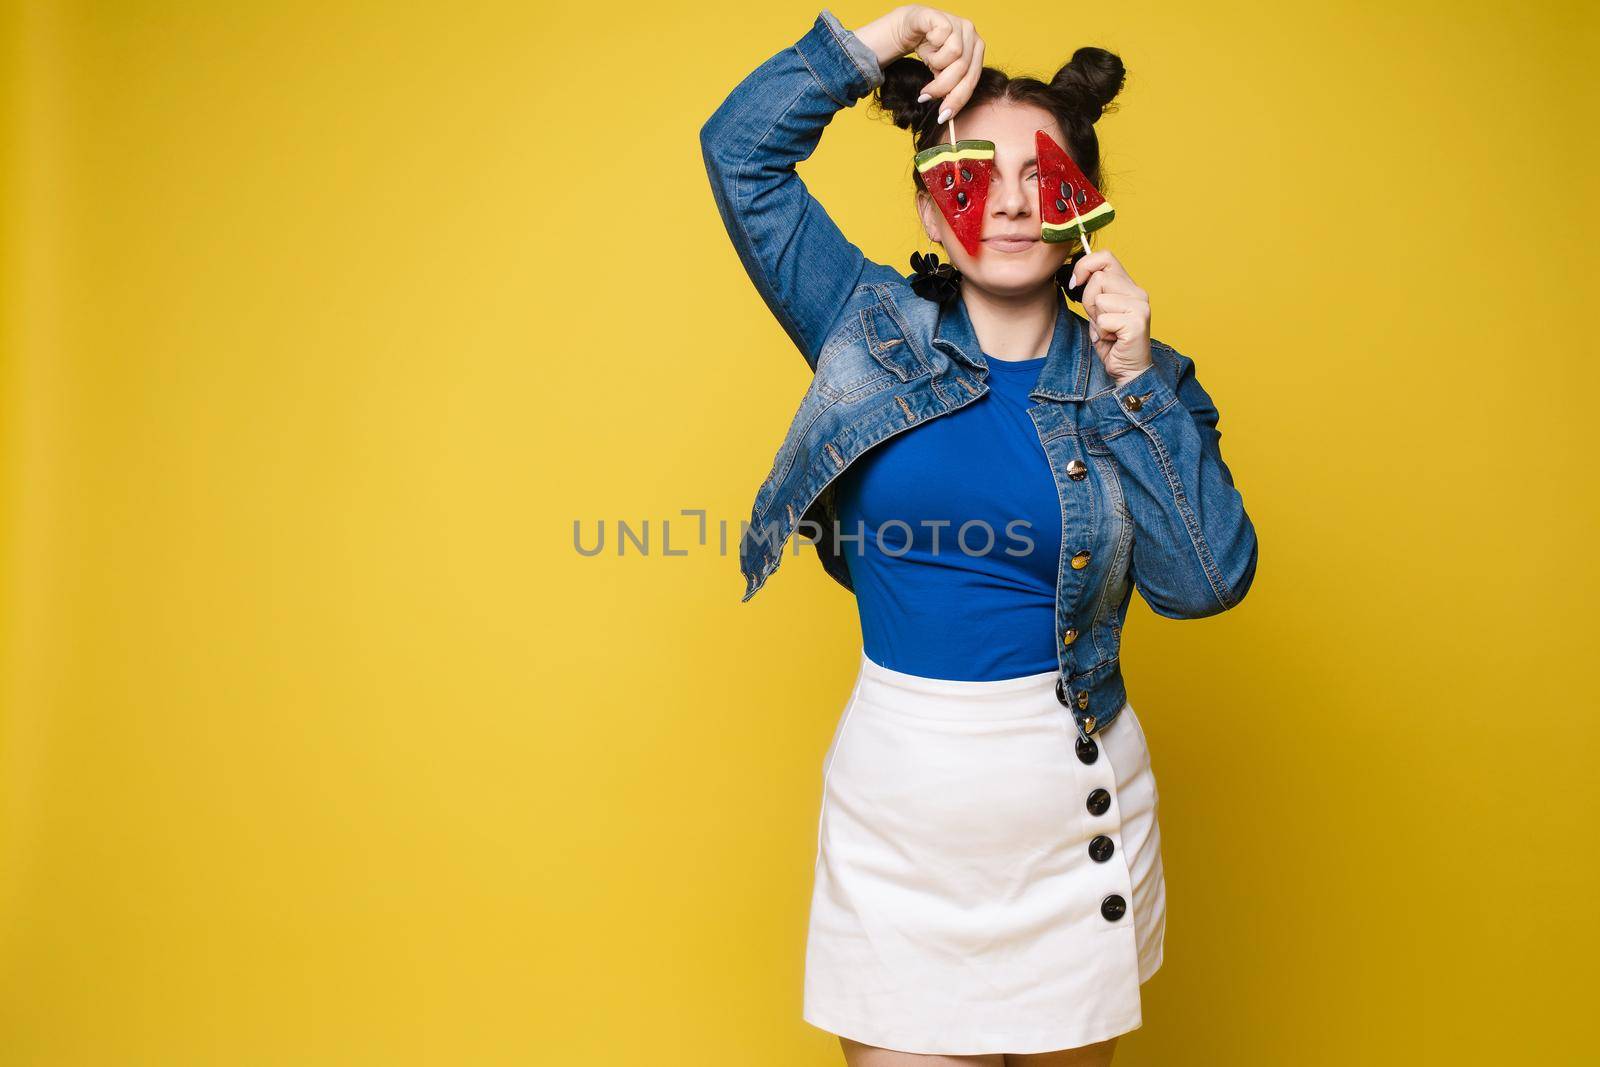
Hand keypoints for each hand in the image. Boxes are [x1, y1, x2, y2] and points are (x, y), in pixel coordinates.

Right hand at [855, 6, 985, 124]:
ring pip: (955, 56)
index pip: (972, 81)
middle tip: (925, 95)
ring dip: (935, 65)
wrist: (911, 28)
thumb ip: (949, 89)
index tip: (942, 116)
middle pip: (964, 70)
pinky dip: (931, 47)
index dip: (957, 100)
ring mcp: (960, 25)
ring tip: (928, 61)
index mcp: (976, 52)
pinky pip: (943, 37)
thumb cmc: (930, 51)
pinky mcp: (945, 17)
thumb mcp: (942, 74)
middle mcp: (973, 37)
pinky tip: (926, 44)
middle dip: (942, 88)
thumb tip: (947, 114)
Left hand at [1069, 250, 1151, 386]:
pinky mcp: (1137, 323)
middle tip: (1099, 319)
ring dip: (1096, 318)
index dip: (1085, 266)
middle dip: (1088, 300)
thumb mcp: (1098, 310)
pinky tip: (1113, 340)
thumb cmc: (1111, 341)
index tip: (1075, 283)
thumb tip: (1078, 273)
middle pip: (1098, 277)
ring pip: (1099, 298)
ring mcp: (1140, 306)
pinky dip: (1101, 333)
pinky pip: (1103, 320)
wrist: (1128, 370)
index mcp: (1130, 286)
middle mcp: (1138, 292)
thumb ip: (1093, 290)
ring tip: (1108, 330)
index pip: (1105, 257)